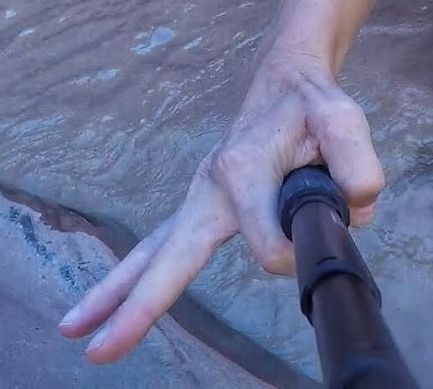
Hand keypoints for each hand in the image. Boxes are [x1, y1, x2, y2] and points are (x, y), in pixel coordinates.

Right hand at [58, 53, 385, 362]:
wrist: (287, 82)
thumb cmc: (314, 105)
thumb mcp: (345, 122)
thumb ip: (357, 166)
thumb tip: (351, 213)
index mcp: (243, 171)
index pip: (269, 246)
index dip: (301, 250)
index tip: (325, 226)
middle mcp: (209, 188)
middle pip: (166, 257)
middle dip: (135, 304)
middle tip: (98, 349)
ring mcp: (197, 198)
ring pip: (150, 255)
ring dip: (114, 295)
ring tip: (75, 332)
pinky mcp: (199, 206)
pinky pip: (159, 248)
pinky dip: (130, 277)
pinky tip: (103, 305)